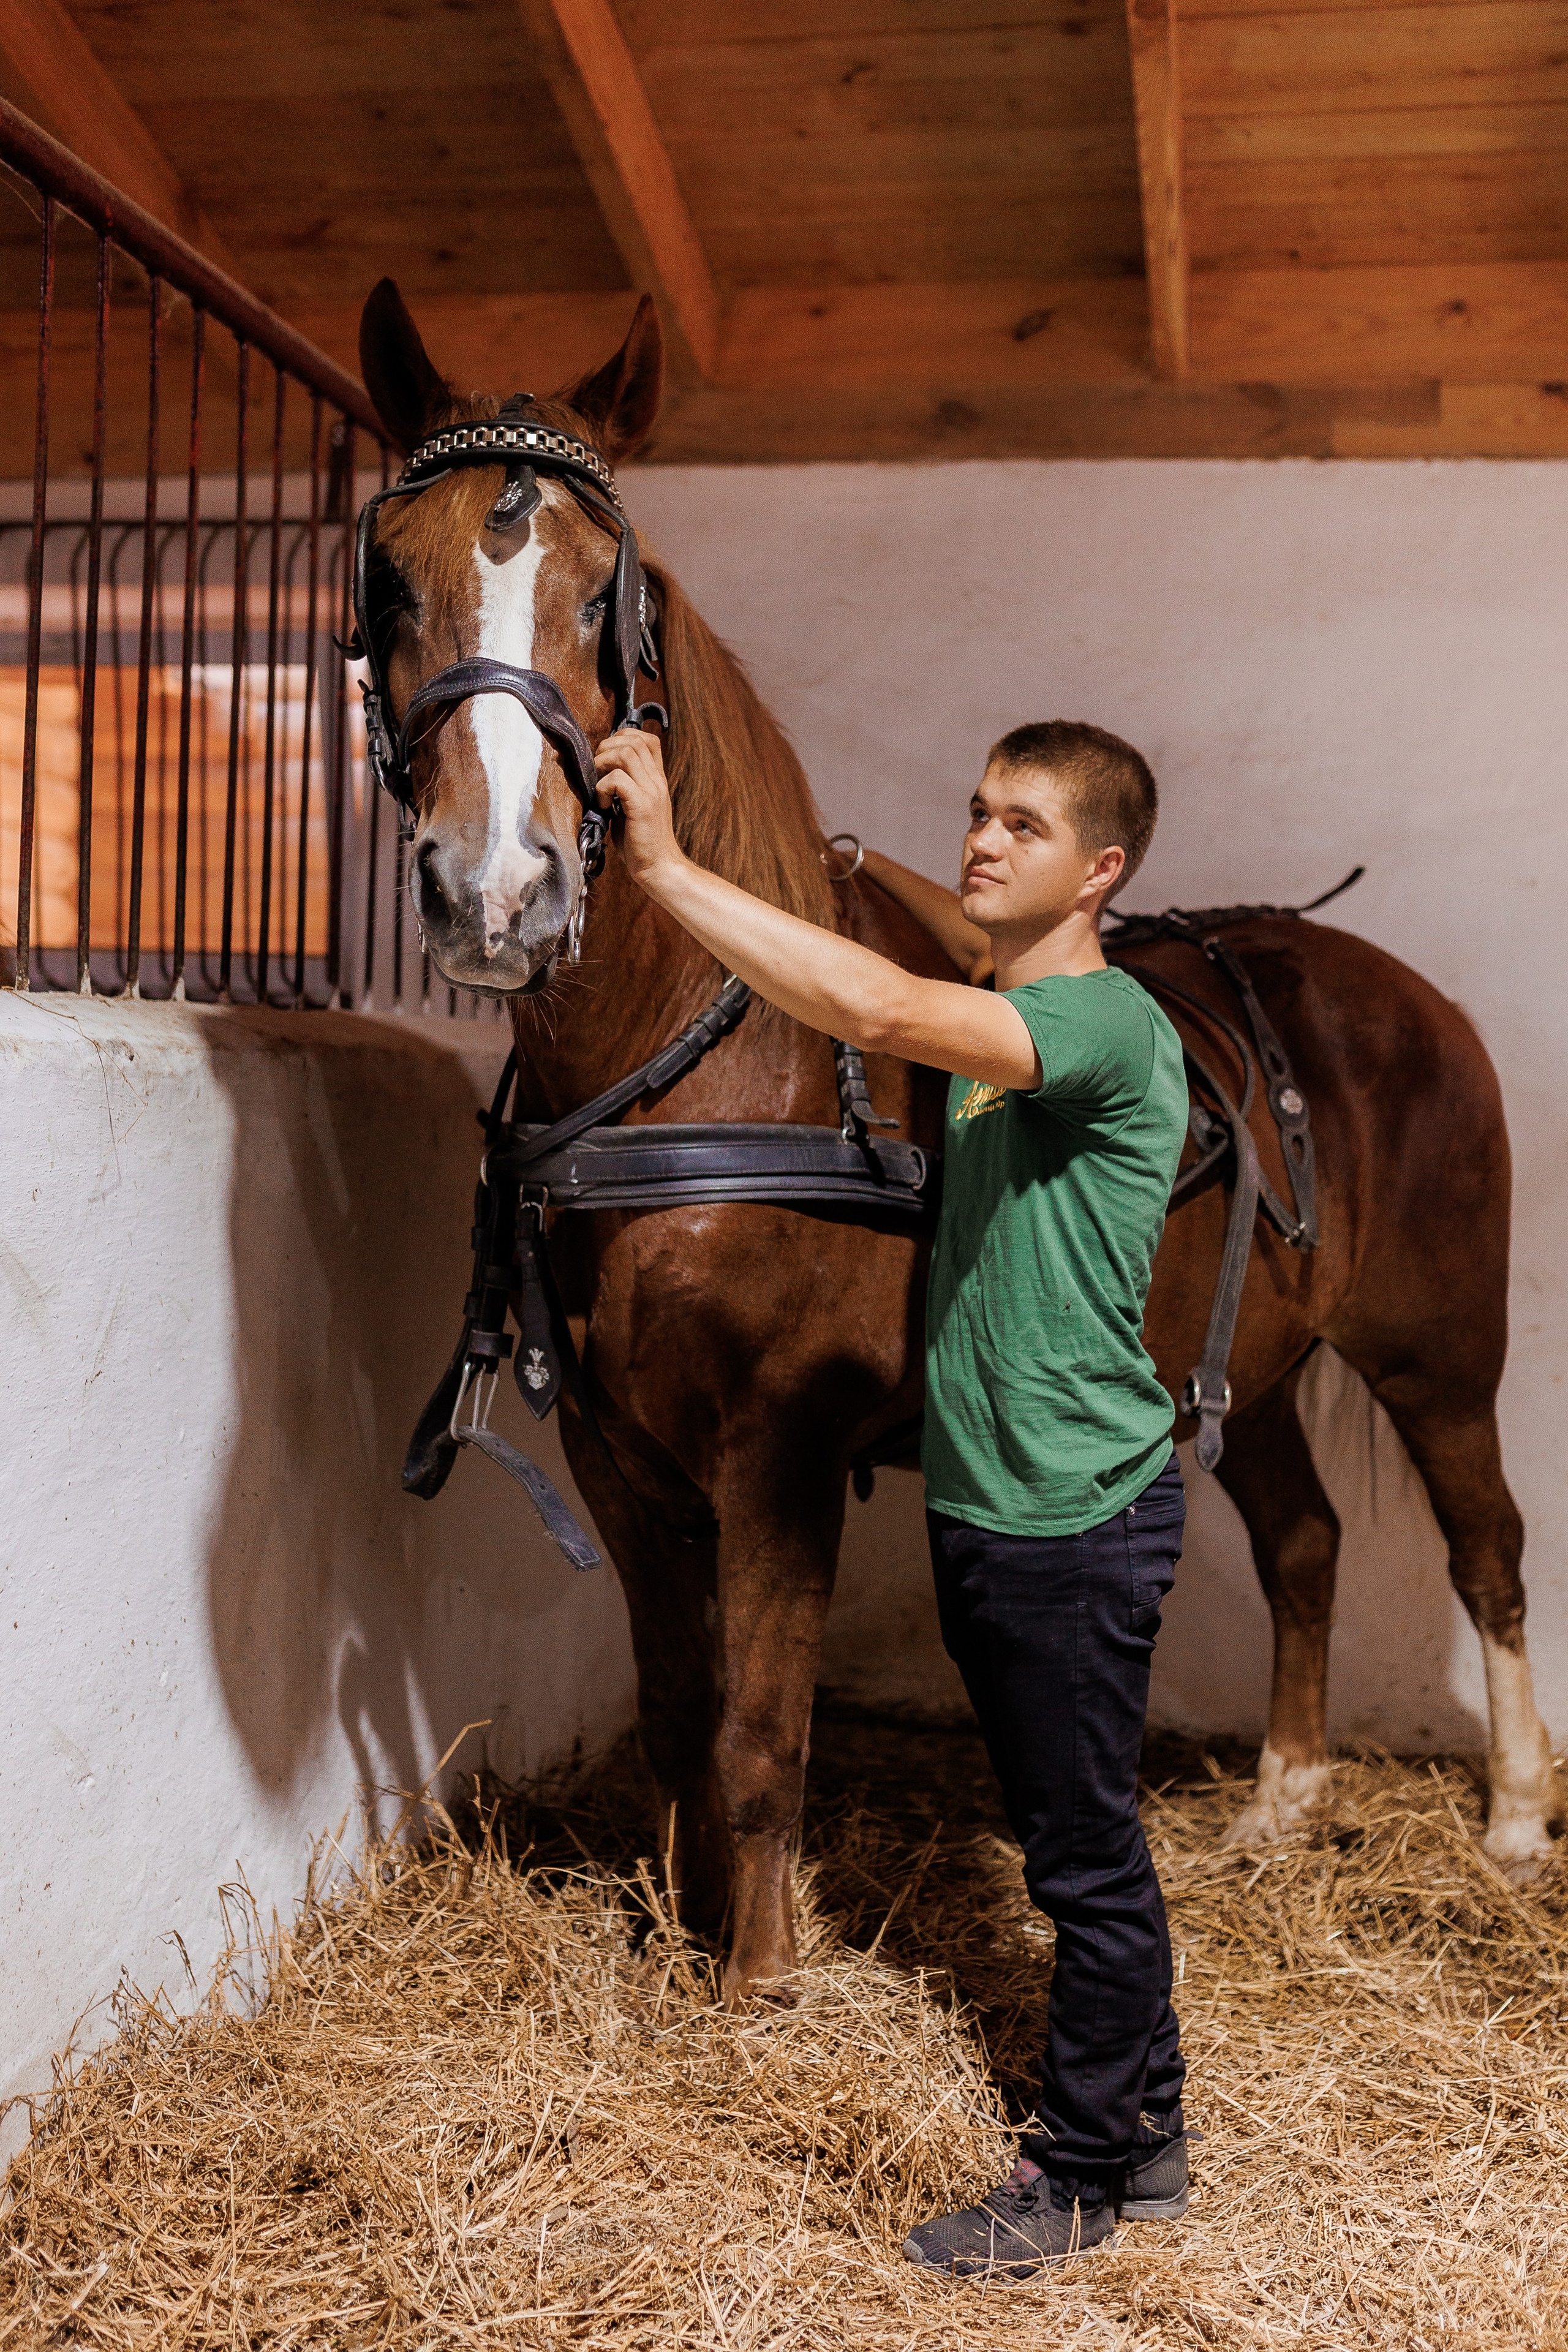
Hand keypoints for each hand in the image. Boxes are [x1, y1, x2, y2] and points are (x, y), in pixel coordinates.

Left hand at [593, 726, 683, 890]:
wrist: (659, 868)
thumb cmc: (641, 842)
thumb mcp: (633, 807)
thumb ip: (624, 787)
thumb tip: (599, 772)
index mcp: (656, 779)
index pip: (647, 739)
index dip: (623, 738)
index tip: (608, 757)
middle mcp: (657, 781)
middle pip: (633, 741)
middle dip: (606, 749)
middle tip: (598, 772)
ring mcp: (651, 792)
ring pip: (625, 753)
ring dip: (603, 764)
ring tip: (599, 787)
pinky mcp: (642, 807)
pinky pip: (617, 779)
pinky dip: (602, 788)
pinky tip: (603, 805)